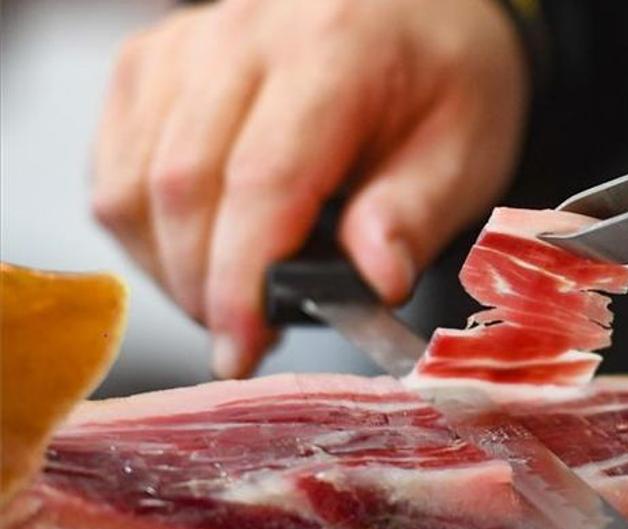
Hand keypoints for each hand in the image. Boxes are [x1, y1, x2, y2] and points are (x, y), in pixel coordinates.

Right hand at [91, 0, 527, 376]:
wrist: (421, 16)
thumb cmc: (448, 82)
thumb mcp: (466, 154)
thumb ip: (415, 218)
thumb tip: (374, 284)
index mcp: (333, 51)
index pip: (261, 181)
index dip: (241, 281)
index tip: (243, 349)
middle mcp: (244, 34)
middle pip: (180, 187)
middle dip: (204, 288)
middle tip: (248, 338)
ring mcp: (186, 44)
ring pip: (130, 184)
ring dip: (170, 268)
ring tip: (233, 298)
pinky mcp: (152, 63)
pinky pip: (114, 167)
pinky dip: (146, 232)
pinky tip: (202, 252)